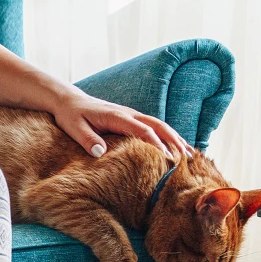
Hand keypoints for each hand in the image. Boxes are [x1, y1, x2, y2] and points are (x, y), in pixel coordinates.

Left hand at [51, 85, 193, 159]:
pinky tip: (179, 149)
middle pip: (159, 125)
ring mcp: (133, 116)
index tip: (168, 160)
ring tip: (191, 156)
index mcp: (117, 117)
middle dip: (175, 141)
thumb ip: (87, 140)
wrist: (69, 101)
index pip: (143, 130)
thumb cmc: (71, 116)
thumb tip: (100, 153)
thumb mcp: (74, 128)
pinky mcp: (133, 120)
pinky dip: (169, 137)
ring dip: (176, 139)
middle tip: (188, 158)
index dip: (157, 144)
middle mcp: (129, 114)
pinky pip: (155, 127)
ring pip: (160, 125)